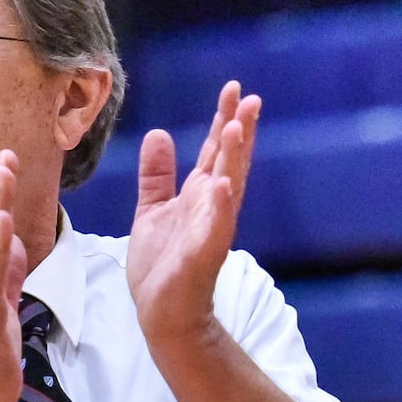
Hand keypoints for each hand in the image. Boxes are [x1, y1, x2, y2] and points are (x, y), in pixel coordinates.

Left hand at [127, 80, 259, 341]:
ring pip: (226, 189)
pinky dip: (219, 207)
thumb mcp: (152, 210)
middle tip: (249, 97)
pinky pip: (213, 228)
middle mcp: (211, 208)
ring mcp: (209, 230)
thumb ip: (157, 175)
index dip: (224, 119)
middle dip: (238, 130)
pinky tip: (223, 185)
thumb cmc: (160, 265)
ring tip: (236, 129)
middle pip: (229, 162)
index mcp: (199, 196)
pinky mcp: (201, 255)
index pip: (216, 151)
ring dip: (233, 159)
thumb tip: (159, 134)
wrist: (161, 313)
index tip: (234, 88)